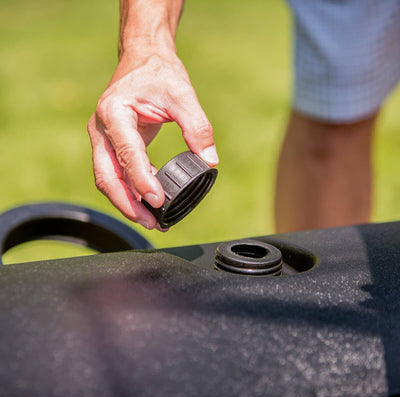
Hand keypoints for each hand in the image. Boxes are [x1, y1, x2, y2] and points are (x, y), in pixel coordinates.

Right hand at [87, 52, 218, 229]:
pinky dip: (132, 189)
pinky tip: (150, 199)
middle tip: (151, 222)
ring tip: (152, 219)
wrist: (143, 58)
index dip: (141, 180)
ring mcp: (103, 137)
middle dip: (128, 203)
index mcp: (115, 113)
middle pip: (107, 176)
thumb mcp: (182, 94)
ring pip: (109, 178)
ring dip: (128, 202)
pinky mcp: (112, 144)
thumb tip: (210, 161)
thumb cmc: (159, 73)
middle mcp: (102, 128)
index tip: (158, 201)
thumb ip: (197, 127)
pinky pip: (117, 172)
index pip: (126, 154)